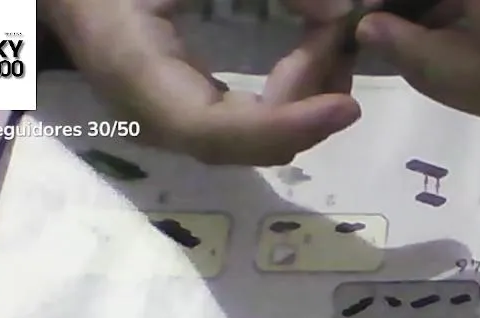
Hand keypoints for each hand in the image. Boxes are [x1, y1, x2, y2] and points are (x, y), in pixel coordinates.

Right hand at [46, 0, 361, 165]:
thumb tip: (337, 10)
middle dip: (307, 104)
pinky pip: (246, 122)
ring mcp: (165, 120)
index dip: (285, 125)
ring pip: (251, 140)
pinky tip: (315, 55)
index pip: (215, 130)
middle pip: (243, 143)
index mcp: (134, 73)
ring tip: (336, 42)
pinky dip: (289, 97)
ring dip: (305, 101)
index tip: (345, 106)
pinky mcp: (184, 111)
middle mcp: (148, 115)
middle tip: (344, 41)